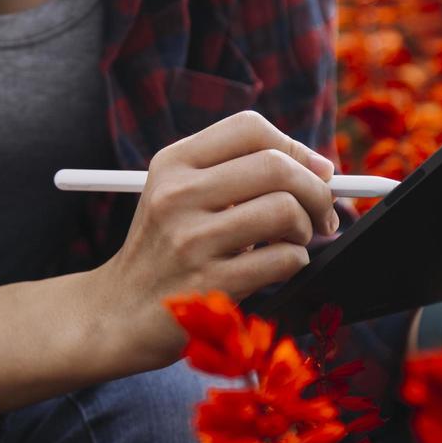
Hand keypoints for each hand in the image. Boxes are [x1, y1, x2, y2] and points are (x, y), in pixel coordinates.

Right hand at [94, 110, 336, 369]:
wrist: (119, 314)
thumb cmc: (166, 251)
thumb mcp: (179, 196)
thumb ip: (238, 173)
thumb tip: (321, 169)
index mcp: (172, 163)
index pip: (250, 128)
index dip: (295, 147)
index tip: (315, 171)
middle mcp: (177, 195)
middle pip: (276, 166)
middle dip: (316, 190)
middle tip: (322, 213)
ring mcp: (191, 241)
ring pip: (284, 210)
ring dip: (306, 228)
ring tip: (294, 241)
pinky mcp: (210, 284)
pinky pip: (283, 259)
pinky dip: (296, 262)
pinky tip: (278, 267)